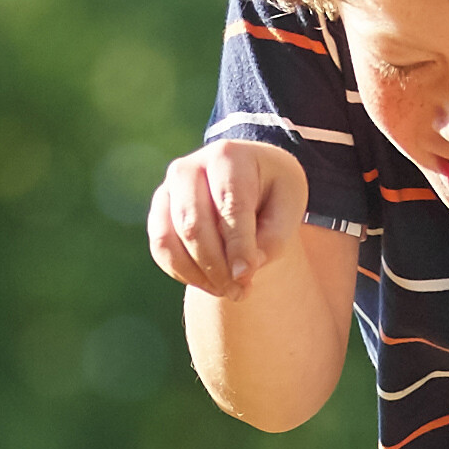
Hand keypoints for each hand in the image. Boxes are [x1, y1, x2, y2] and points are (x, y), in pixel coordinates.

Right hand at [148, 138, 311, 293]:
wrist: (249, 176)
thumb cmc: (272, 190)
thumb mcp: (289, 206)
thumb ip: (273, 238)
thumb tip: (243, 270)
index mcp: (228, 156)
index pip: (230, 205)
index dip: (238, 245)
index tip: (247, 276)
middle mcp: (189, 168)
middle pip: (195, 224)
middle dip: (217, 266)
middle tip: (241, 292)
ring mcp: (169, 188)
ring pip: (170, 239)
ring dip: (199, 274)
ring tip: (229, 291)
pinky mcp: (159, 210)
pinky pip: (161, 248)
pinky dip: (183, 272)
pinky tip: (210, 283)